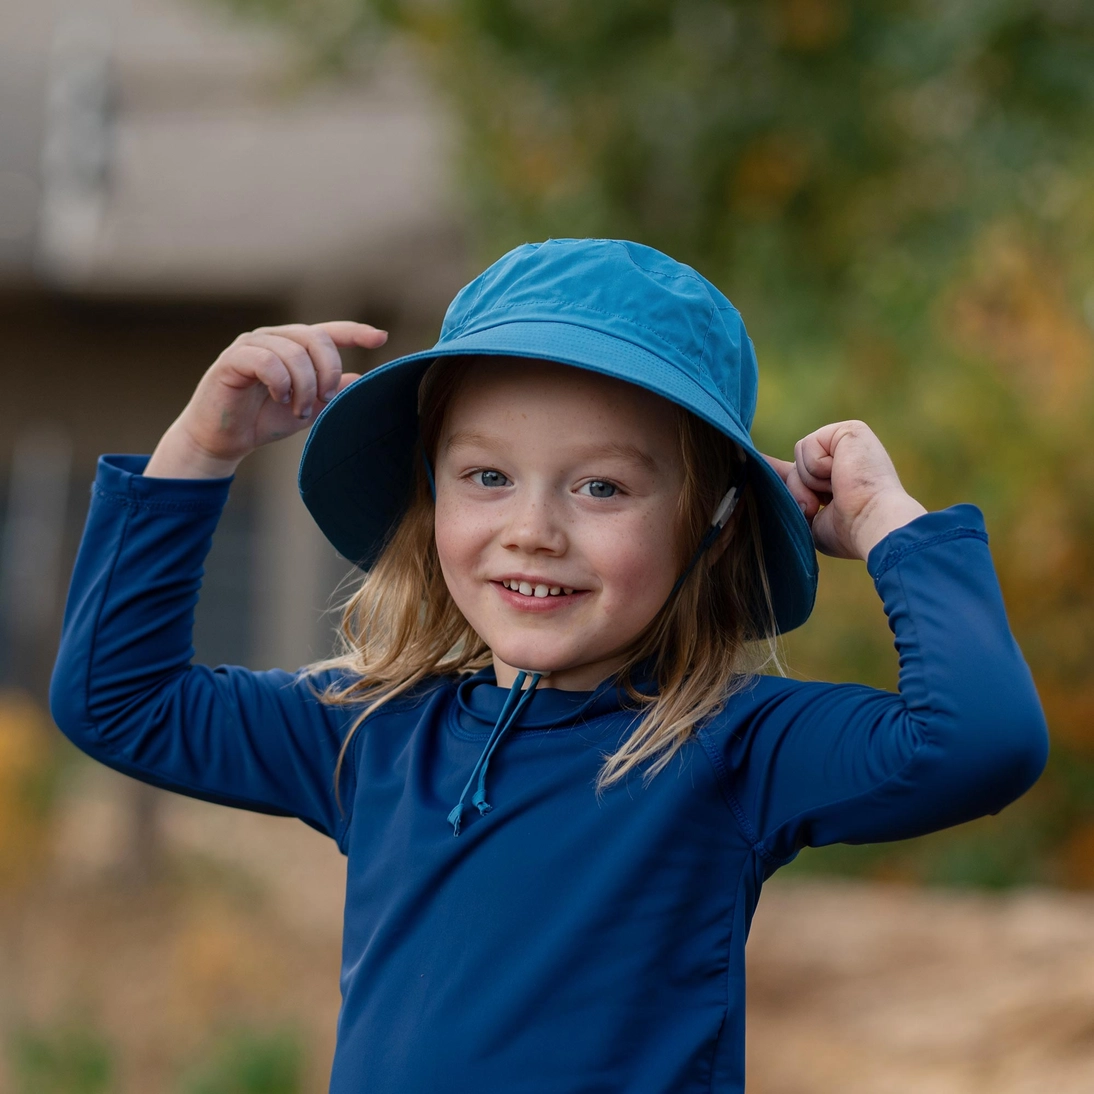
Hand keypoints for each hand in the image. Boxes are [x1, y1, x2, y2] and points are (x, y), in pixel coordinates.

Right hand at [145, 321, 387, 477]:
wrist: (222, 440)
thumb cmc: (262, 421)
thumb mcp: (307, 408)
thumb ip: (331, 393)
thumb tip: (361, 379)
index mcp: (293, 347)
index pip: (328, 332)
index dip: (355, 332)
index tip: (381, 338)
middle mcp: (273, 338)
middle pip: (316, 338)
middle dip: (328, 370)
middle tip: (325, 398)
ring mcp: (251, 345)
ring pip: (294, 351)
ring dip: (304, 385)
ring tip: (299, 409)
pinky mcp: (232, 359)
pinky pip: (267, 360)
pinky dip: (280, 382)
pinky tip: (280, 398)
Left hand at [761, 420, 927, 560]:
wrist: (873, 525)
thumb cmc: (847, 531)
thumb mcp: (809, 517)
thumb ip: (789, 495)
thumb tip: (763, 471)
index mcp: (840, 479)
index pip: (802, 473)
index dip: (782, 478)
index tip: (758, 471)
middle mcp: (846, 458)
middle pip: (795, 467)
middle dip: (797, 490)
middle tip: (817, 507)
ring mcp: (849, 443)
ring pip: (799, 458)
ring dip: (808, 482)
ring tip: (836, 492)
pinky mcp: (849, 430)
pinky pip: (808, 446)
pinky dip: (817, 467)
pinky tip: (840, 476)